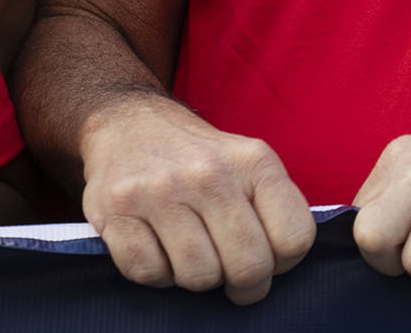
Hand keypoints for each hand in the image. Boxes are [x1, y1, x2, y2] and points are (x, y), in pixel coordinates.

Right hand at [78, 95, 313, 303]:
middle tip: (237, 281)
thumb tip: (283, 265)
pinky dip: (158, 275)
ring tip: (196, 255)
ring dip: (199, 278)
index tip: (270, 261)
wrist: (130, 124)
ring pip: (199, 276)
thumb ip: (272, 206)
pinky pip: (149, 274)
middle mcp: (210, 175)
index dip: (285, 263)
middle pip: (248, 265)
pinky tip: (161, 251)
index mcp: (255, 162)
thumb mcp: (250, 162)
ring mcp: (160, 193)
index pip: (294, 237)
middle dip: (246, 286)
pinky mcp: (116, 212)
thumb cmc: (200, 157)